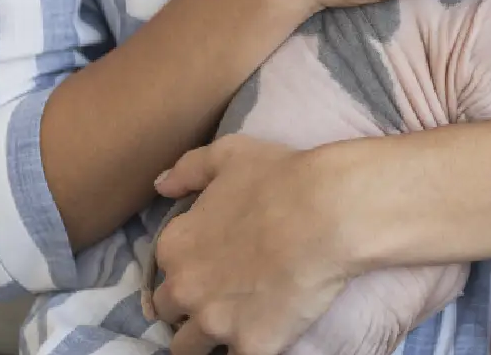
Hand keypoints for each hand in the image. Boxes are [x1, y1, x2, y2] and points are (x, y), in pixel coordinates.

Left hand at [147, 136, 347, 354]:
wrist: (329, 212)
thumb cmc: (281, 177)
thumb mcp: (230, 155)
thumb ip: (188, 169)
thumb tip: (160, 186)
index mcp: (175, 246)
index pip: (164, 272)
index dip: (188, 270)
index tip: (210, 267)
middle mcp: (185, 289)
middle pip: (169, 315)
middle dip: (190, 308)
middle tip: (222, 298)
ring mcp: (215, 323)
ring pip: (188, 349)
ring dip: (206, 339)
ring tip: (234, 326)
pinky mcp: (251, 346)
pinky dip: (247, 348)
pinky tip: (263, 336)